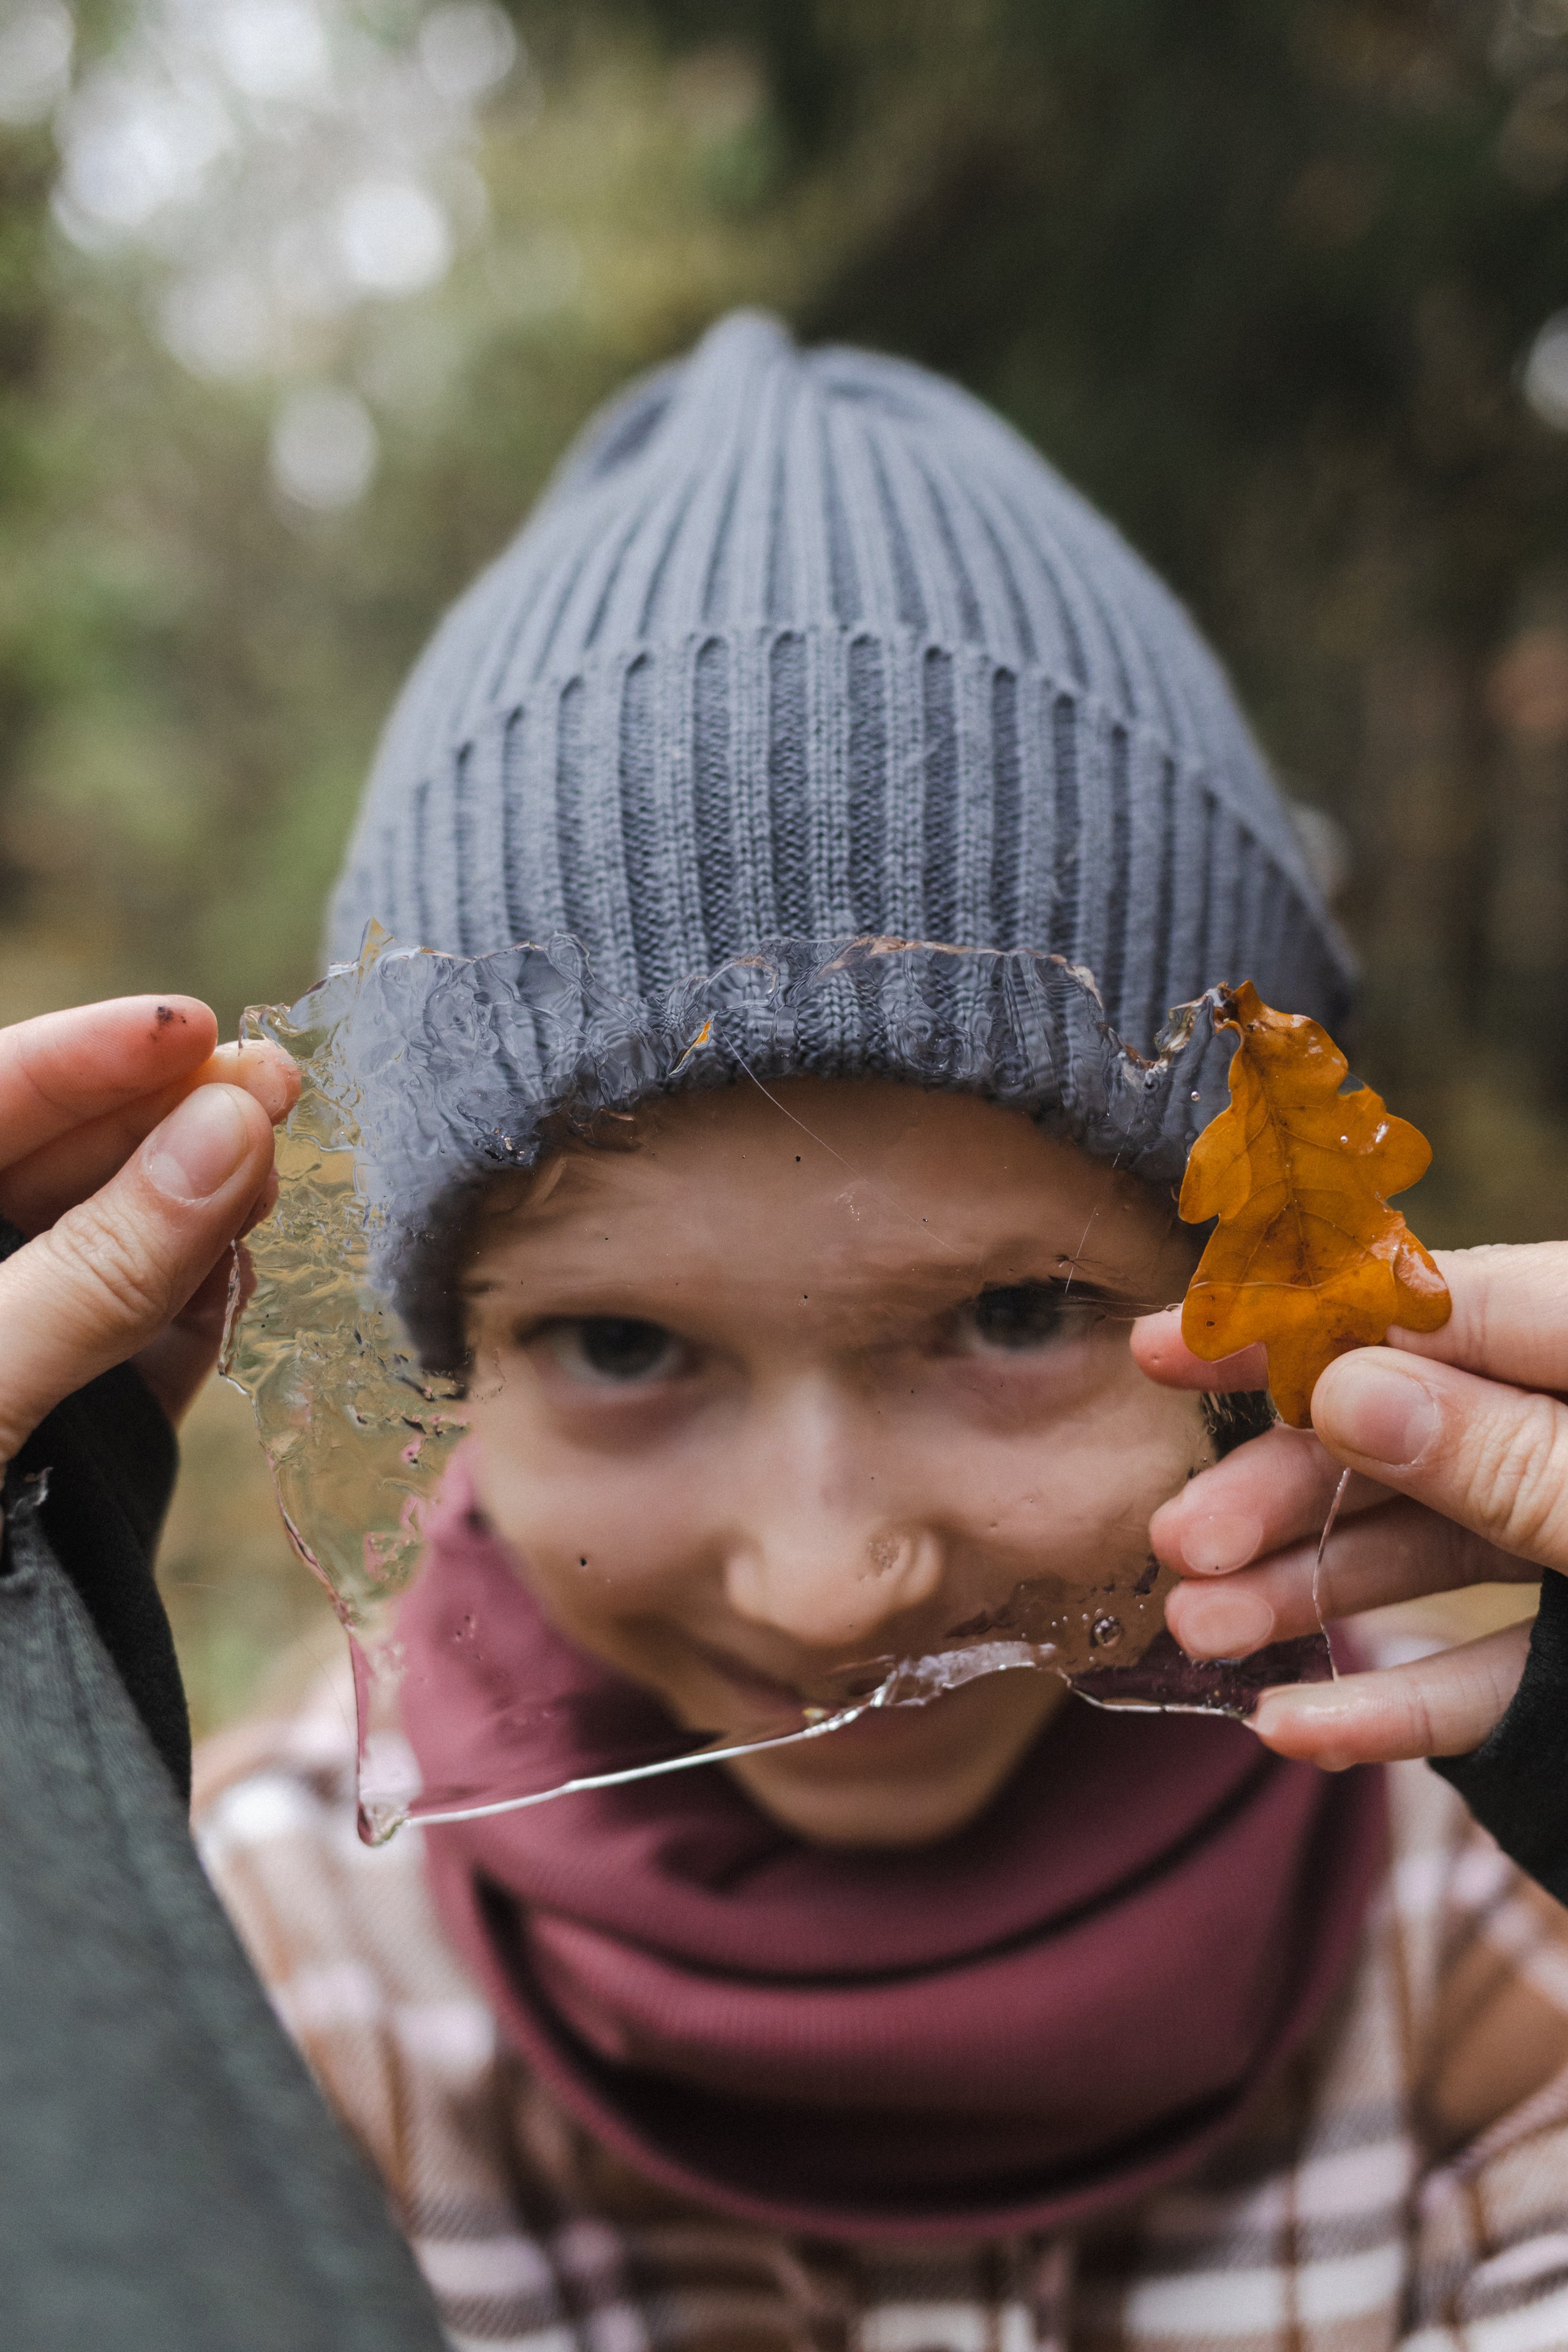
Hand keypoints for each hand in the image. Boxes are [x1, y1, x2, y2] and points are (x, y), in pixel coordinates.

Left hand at [0, 996, 297, 1459]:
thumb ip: (99, 1263)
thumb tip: (232, 1127)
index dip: (87, 1049)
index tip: (195, 1024)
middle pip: (65, 1161)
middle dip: (169, 1120)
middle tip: (277, 1088)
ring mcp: (28, 1348)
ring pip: (119, 1243)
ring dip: (200, 1206)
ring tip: (266, 1179)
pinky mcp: (80, 1433)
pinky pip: (147, 1341)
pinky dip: (200, 1302)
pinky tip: (239, 1270)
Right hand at [1130, 1244, 1567, 1768]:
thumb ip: (1506, 1454)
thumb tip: (1341, 1390)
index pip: (1425, 1310)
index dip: (1283, 1329)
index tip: (1159, 1350)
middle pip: (1406, 1436)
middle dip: (1278, 1491)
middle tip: (1178, 1542)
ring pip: (1429, 1551)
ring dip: (1309, 1594)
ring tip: (1202, 1635)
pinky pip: (1489, 1666)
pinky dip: (1398, 1700)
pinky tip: (1296, 1727)